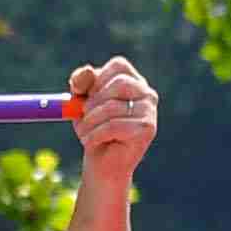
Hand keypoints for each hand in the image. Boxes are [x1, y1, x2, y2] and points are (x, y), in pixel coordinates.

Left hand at [67, 56, 157, 190]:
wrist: (103, 165)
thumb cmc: (93, 129)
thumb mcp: (81, 101)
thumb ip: (81, 83)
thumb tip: (87, 71)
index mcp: (134, 81)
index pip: (119, 65)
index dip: (98, 79)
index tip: (85, 96)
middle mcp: (147, 93)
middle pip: (119, 84)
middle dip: (94, 101)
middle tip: (81, 116)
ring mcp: (149, 112)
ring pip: (113, 107)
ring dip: (90, 121)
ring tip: (82, 133)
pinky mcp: (147, 130)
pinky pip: (114, 126)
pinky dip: (96, 134)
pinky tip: (89, 142)